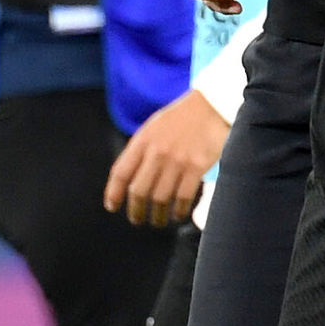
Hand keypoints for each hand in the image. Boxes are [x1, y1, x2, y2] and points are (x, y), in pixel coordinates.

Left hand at [103, 89, 230, 225]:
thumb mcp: (154, 126)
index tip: (112, 206)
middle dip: (136, 211)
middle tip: (137, 220)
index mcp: (143, 140)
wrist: (212, 105)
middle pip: (139, 191)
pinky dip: (178, 211)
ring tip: (159, 220)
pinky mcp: (197, 167)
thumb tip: (130, 178)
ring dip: (158, 216)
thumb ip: (141, 150)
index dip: (113, 193)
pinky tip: (177, 214)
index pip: (121, 173)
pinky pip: (182, 198)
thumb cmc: (182, 118)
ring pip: (160, 199)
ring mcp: (177, 160)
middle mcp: (157, 152)